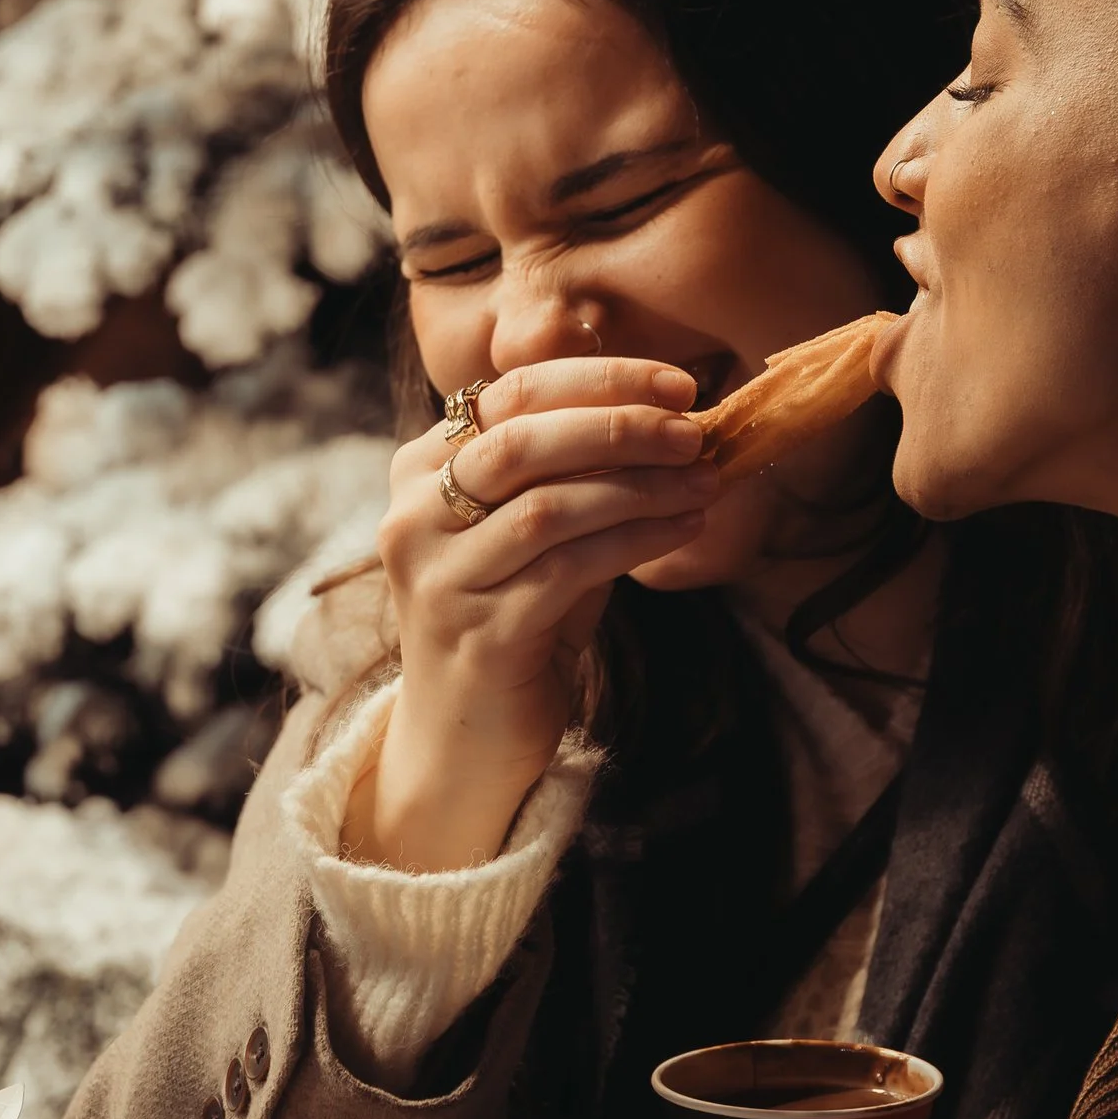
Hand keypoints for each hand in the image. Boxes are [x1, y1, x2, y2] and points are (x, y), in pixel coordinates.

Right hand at [343, 357, 719, 870]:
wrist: (464, 738)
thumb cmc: (515, 617)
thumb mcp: (536, 530)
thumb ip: (577, 471)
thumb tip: (674, 416)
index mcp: (421, 470)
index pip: (512, 393)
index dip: (600, 380)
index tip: (677, 383)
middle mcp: (414, 517)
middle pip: (522, 439)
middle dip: (621, 425)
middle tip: (694, 431)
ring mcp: (441, 578)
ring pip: (550, 504)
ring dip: (641, 486)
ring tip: (703, 482)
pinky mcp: (480, 635)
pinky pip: (572, 568)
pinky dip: (638, 539)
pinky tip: (684, 530)